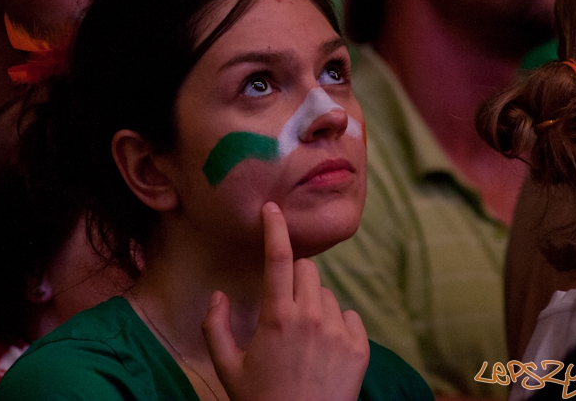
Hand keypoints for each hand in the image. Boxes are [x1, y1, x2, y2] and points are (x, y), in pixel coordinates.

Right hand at [202, 202, 369, 400]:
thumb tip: (219, 295)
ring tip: (304, 340)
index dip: (274, 228)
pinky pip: (350, 316)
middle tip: (284, 308)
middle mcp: (311, 317)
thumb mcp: (227, 369)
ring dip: (315, 305)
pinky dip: (339, 325)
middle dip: (294, 278)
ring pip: (328, 294)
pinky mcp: (360, 347)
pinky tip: (326, 350)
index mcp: (277, 317)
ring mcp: (339, 332)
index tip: (272, 208)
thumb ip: (215, 327)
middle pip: (306, 270)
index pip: (277, 259)